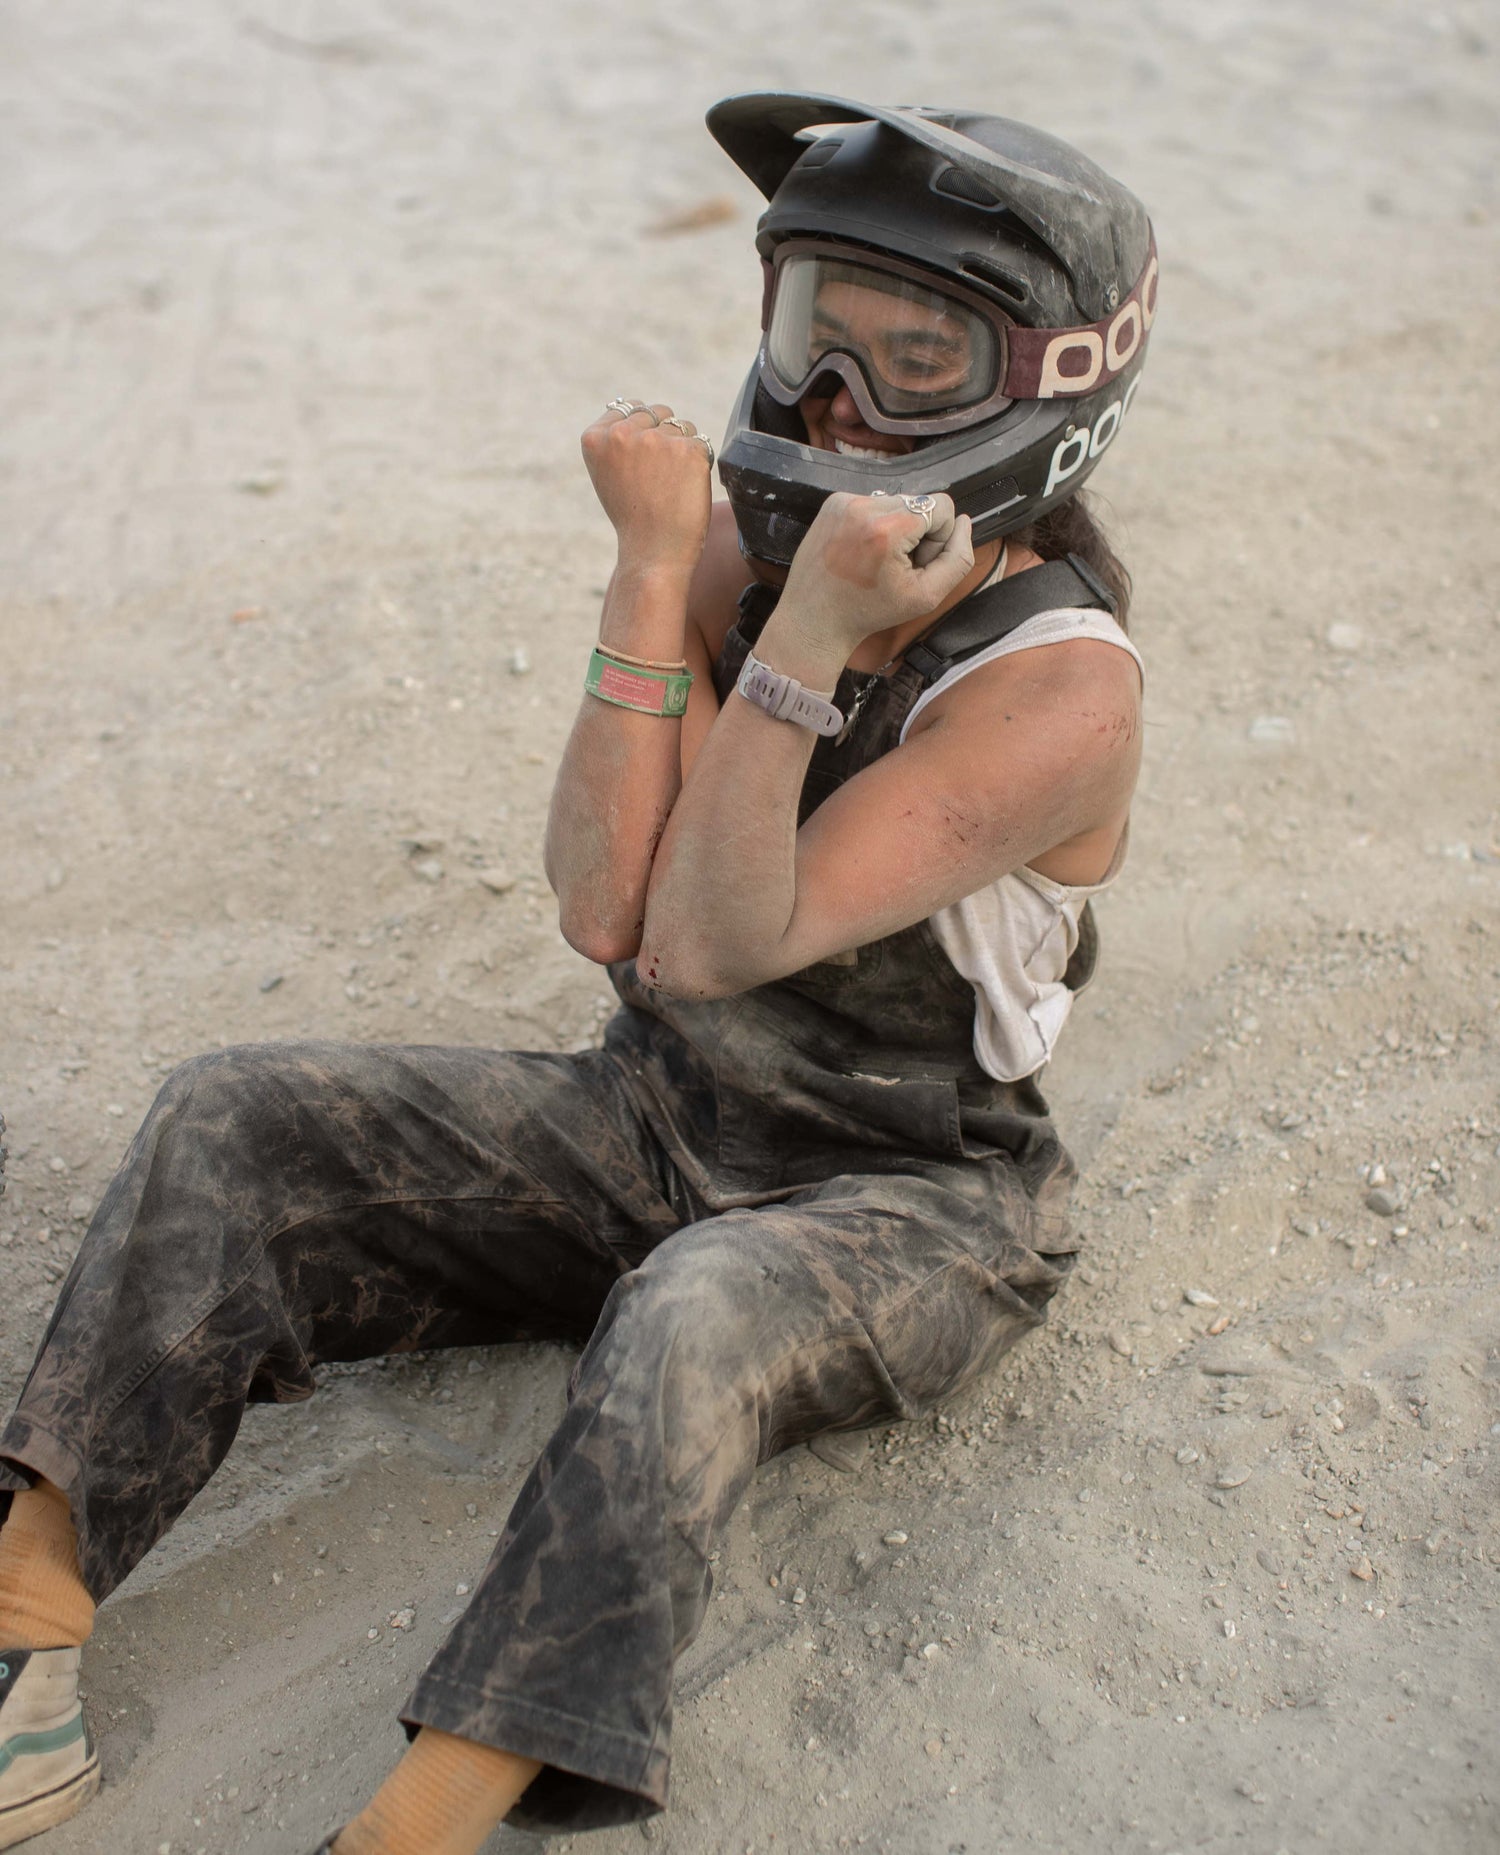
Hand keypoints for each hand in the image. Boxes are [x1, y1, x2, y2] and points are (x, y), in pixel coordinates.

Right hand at [581, 402, 713, 574]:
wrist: (652, 553)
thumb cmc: (633, 519)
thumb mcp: (608, 473)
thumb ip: (616, 440)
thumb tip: (636, 407)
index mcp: (595, 438)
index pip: (629, 407)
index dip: (642, 432)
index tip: (641, 464)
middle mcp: (622, 433)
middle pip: (658, 411)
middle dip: (663, 436)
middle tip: (658, 477)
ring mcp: (655, 440)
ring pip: (682, 425)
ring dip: (683, 448)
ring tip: (670, 483)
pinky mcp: (687, 450)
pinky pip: (701, 443)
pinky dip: (700, 464)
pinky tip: (685, 489)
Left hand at [776, 491, 974, 655]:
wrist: (815, 620)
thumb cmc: (869, 613)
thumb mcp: (926, 596)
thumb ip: (958, 559)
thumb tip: (965, 523)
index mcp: (888, 528)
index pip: (942, 505)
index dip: (938, 537)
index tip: (917, 563)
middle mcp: (864, 506)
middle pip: (919, 502)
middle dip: (917, 532)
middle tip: (896, 566)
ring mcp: (845, 501)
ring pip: (896, 501)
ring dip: (896, 527)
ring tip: (877, 559)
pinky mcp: (833, 502)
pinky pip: (872, 502)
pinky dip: (874, 524)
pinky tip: (862, 551)